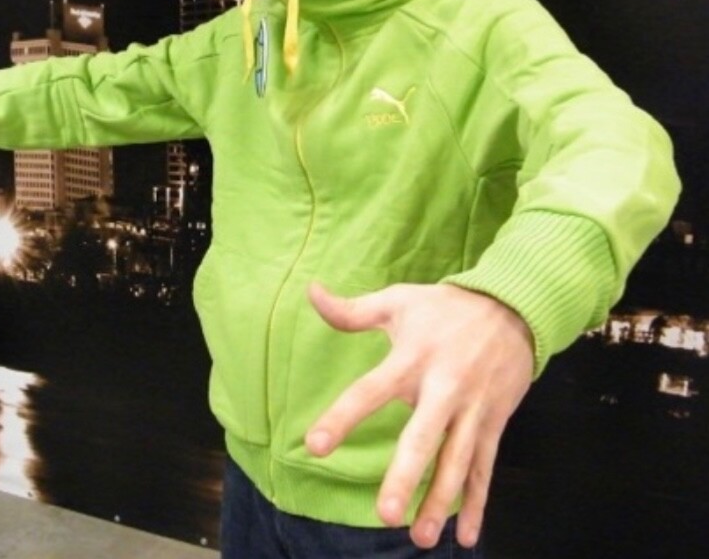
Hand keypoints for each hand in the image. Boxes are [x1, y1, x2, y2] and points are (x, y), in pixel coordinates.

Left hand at [305, 281, 532, 548]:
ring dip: (440, 501)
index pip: (369, 391)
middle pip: (423, 438)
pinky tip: (466, 536)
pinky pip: (484, 468)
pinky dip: (477, 503)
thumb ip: (351, 310)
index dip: (342, 418)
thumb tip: (311, 292)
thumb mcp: (398, 301)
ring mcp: (472, 409)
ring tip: (421, 537)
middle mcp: (443, 388)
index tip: (313, 446)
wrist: (514, 308)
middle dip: (406, 476)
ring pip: (456, 462)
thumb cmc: (445, 307)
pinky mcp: (493, 423)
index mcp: (412, 359)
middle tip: (386, 514)